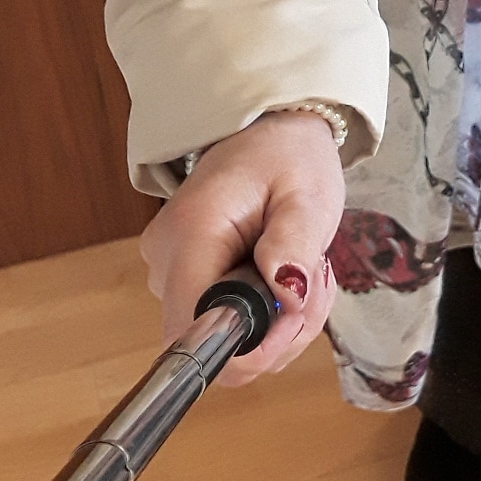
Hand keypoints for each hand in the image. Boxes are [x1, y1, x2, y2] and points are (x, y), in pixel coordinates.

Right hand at [137, 111, 344, 386]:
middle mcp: (166, 261)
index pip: (195, 332)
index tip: (294, 313)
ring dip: (280, 327)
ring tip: (304, 273)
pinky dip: (268, 319)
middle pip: (215, 346)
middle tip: (313, 284)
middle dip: (279, 334)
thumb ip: (297, 242)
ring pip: (226, 344)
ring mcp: (169, 275)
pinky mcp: (184, 283)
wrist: (266, 134)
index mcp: (192, 233)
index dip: (250, 347)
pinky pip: (226, 329)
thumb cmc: (287, 158)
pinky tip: (285, 278)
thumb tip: (288, 295)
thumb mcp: (307, 193)